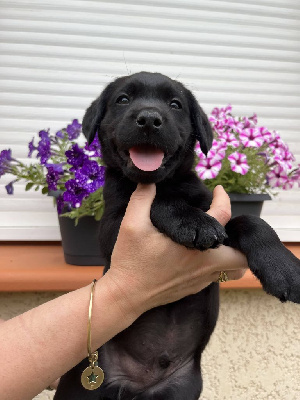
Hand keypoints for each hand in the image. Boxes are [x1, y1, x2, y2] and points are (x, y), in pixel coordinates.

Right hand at [106, 184, 246, 318]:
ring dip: (230, 254)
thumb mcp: (132, 225)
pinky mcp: (194, 289)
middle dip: (241, 241)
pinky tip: (198, 255)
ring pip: (232, 269)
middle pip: (242, 257)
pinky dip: (216, 264)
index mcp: (197, 246)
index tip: (218, 190)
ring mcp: (201, 281)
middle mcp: (206, 266)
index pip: (223, 217)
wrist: (125, 296)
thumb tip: (150, 179)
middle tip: (223, 225)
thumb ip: (142, 198)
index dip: (224, 198)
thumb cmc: (131, 261)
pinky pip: (215, 276)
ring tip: (214, 238)